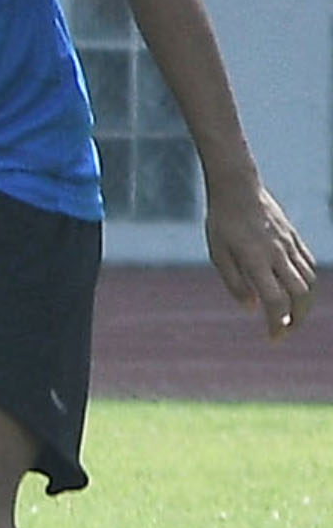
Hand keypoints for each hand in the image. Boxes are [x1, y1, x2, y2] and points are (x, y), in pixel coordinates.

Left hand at [205, 175, 318, 339]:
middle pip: (300, 294)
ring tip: (291, 317)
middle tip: (282, 332)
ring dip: (305, 304)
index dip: (277, 323)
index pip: (276, 300)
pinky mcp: (294, 239)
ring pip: (309, 281)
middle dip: (296, 319)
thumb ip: (235, 282)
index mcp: (255, 260)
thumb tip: (252, 309)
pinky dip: (307, 284)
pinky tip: (297, 293)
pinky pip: (309, 266)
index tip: (273, 338)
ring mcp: (289, 245)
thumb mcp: (218, 254)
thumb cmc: (221, 223)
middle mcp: (277, 254)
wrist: (238, 189)